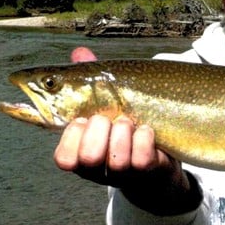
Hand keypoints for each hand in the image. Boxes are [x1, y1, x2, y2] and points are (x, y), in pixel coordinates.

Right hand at [53, 47, 199, 214]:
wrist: (161, 150)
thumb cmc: (125, 121)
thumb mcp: (106, 99)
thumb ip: (90, 77)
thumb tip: (79, 51)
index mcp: (82, 152)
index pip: (63, 158)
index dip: (71, 137)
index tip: (80, 116)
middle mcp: (100, 168)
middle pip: (86, 158)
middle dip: (99, 130)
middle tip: (107, 117)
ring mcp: (125, 172)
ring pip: (116, 159)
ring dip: (123, 132)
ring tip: (129, 121)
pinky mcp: (148, 172)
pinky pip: (142, 159)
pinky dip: (145, 138)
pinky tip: (147, 129)